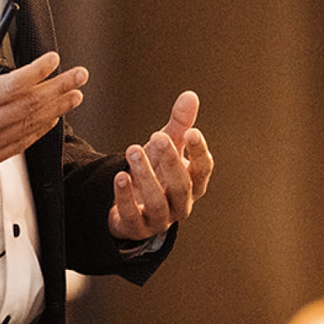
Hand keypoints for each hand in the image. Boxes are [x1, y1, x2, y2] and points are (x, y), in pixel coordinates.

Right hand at [0, 38, 88, 184]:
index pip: (13, 85)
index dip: (39, 71)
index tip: (53, 60)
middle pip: (30, 106)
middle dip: (60, 88)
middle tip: (78, 76)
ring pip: (30, 126)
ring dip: (57, 109)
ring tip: (74, 94)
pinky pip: (21, 144)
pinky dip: (41, 129)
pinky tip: (53, 117)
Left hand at [109, 91, 212, 241]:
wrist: (131, 207)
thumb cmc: (156, 173)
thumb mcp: (167, 147)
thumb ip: (179, 124)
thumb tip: (190, 95)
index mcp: (193, 184)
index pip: (204, 170)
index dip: (199, 153)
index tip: (192, 132)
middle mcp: (181, 205)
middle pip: (182, 186)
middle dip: (171, 161)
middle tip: (158, 136)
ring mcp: (159, 219)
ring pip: (157, 201)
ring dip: (146, 175)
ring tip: (133, 149)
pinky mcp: (136, 228)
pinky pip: (132, 215)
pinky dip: (125, 196)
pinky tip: (120, 175)